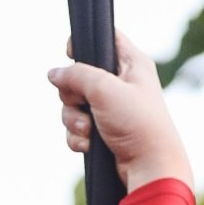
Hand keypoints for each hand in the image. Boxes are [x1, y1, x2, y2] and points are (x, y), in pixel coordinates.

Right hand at [50, 30, 193, 192]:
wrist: (149, 167)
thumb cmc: (137, 123)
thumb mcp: (104, 89)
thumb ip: (76, 75)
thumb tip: (54, 73)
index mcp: (131, 64)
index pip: (106, 37)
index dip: (84, 42)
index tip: (70, 53)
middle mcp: (121, 84)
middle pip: (79, 76)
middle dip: (72, 95)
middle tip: (83, 104)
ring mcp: (111, 109)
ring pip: (74, 105)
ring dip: (74, 120)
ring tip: (88, 131)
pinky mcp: (104, 132)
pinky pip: (77, 128)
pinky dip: (78, 137)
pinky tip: (89, 145)